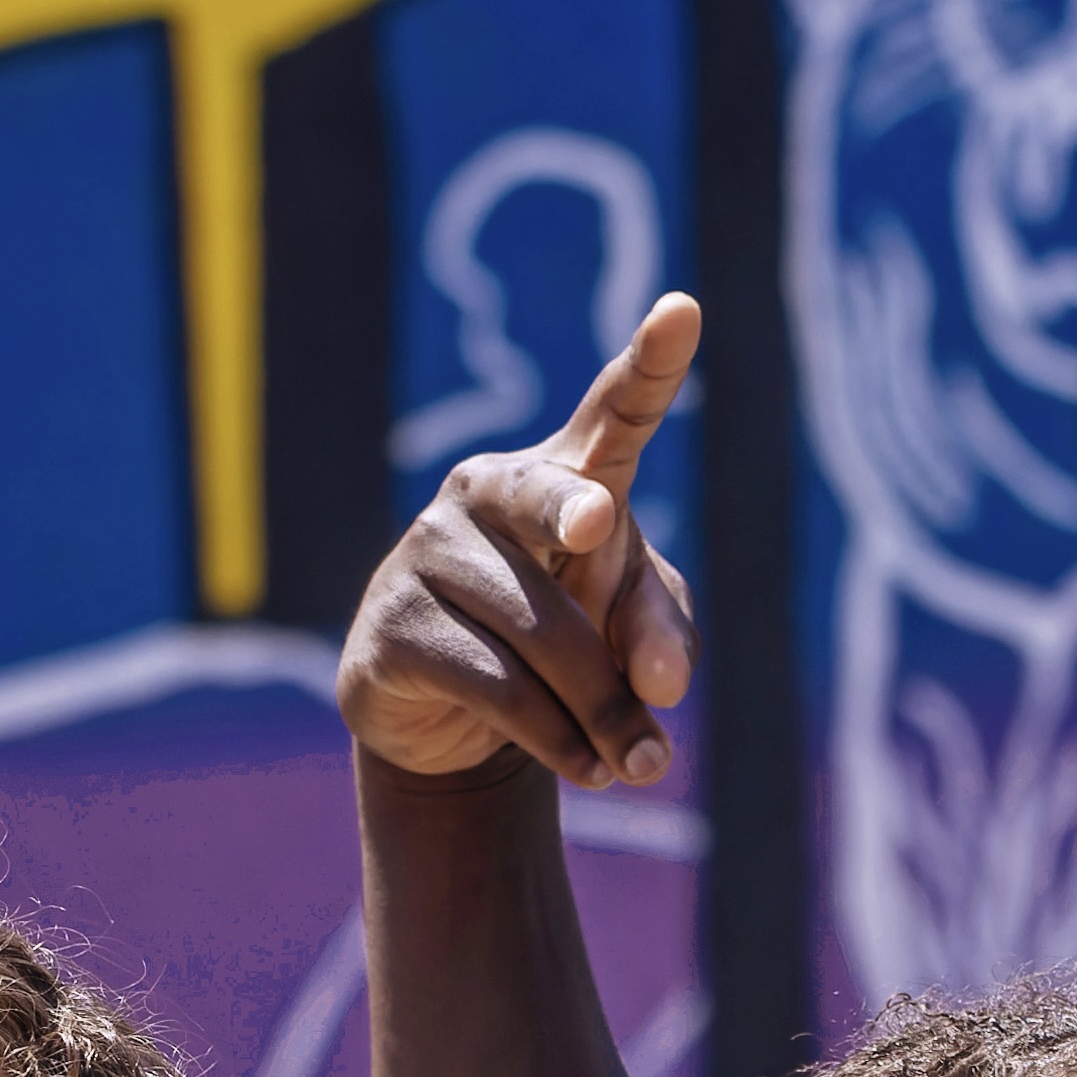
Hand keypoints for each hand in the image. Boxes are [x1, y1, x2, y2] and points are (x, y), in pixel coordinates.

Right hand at [340, 293, 703, 788]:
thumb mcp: (628, 634)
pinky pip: (496, 686)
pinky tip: (586, 766)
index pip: (613, 412)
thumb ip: (660, 637)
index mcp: (564, 475)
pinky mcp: (391, 626)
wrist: (457, 723)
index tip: (685, 309)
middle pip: (549, 496)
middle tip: (598, 524)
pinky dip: (557, 738)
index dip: (650, 363)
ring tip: (640, 764)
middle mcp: (488, 492)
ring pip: (542, 633)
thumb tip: (655, 683)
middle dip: (574, 510)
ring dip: (605, 714)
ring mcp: (428, 551)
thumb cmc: (562, 643)